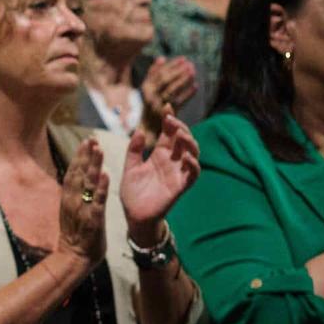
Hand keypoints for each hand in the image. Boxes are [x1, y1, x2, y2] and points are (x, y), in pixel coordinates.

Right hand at [57, 137, 108, 262]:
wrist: (74, 258)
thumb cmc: (76, 236)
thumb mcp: (72, 211)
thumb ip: (75, 196)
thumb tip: (79, 180)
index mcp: (69, 198)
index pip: (73, 172)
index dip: (79, 156)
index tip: (86, 141)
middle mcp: (73, 200)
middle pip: (79, 173)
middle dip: (85, 155)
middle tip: (92, 138)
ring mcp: (82, 209)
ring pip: (88, 184)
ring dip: (93, 165)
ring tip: (99, 149)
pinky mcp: (93, 220)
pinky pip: (98, 201)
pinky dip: (102, 187)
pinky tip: (106, 175)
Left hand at [118, 114, 199, 233]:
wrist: (134, 216)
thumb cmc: (132, 193)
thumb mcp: (129, 168)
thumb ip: (134, 150)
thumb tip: (140, 131)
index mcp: (160, 155)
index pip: (169, 134)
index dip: (170, 120)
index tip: (166, 107)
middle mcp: (172, 161)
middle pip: (183, 139)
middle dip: (180, 127)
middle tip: (171, 119)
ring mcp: (178, 173)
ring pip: (193, 153)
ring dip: (190, 142)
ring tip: (181, 135)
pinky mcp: (181, 186)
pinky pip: (193, 173)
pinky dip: (193, 164)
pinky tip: (186, 156)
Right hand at [140, 57, 197, 127]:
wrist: (147, 128)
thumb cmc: (150, 104)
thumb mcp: (148, 88)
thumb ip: (153, 73)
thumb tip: (162, 58)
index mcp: (145, 89)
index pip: (159, 74)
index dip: (172, 65)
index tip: (183, 59)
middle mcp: (150, 97)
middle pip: (165, 81)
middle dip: (178, 71)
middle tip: (190, 64)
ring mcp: (158, 106)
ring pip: (172, 90)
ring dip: (183, 80)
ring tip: (193, 72)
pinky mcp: (167, 115)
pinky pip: (179, 103)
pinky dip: (188, 94)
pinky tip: (196, 87)